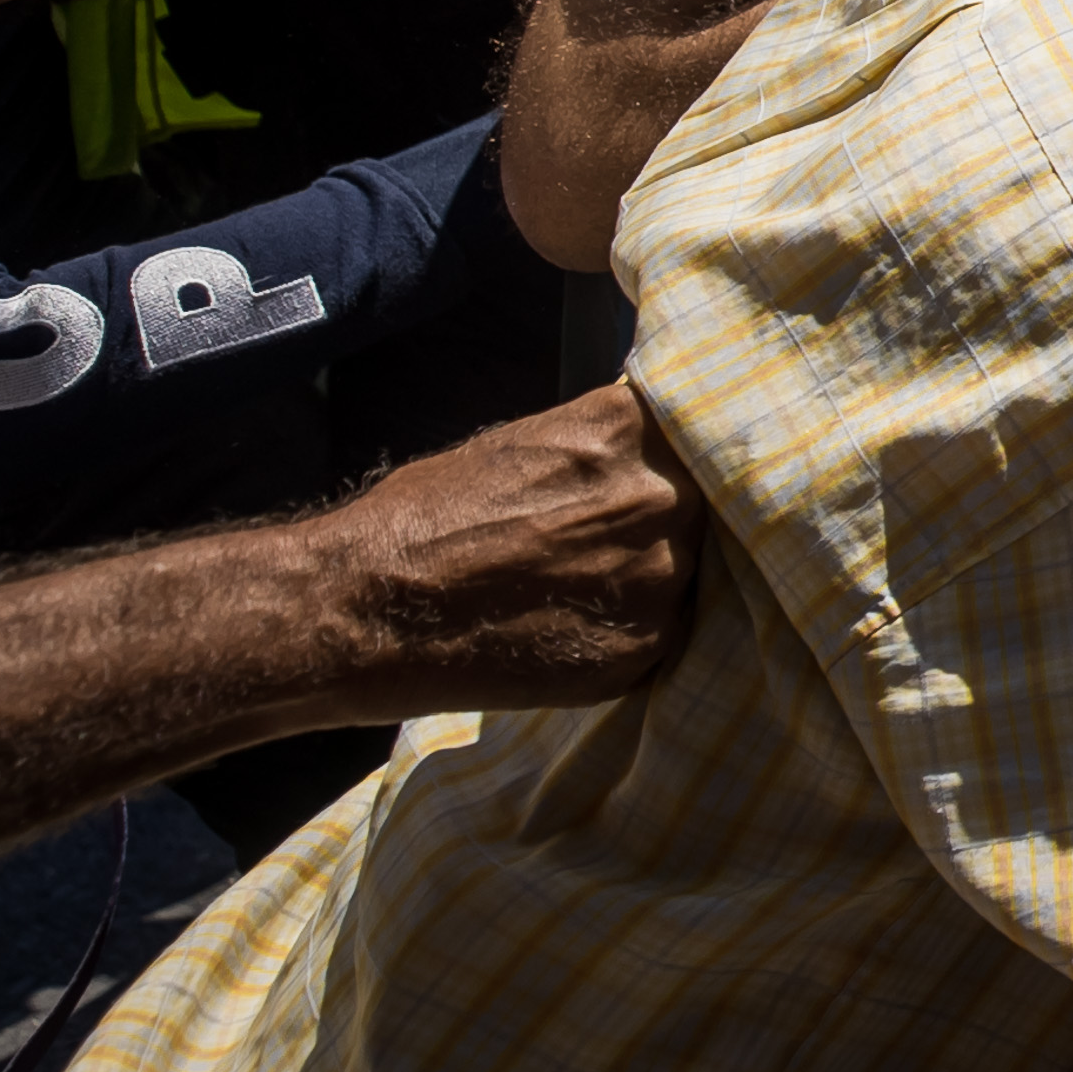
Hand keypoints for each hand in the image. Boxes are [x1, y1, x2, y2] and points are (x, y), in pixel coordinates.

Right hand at [320, 383, 706, 718]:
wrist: (367, 608)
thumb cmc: (426, 517)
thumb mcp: (526, 443)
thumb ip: (607, 445)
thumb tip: (655, 448)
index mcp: (632, 429)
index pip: (702, 426)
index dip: (687, 451)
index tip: (678, 463)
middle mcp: (664, 496)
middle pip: (705, 500)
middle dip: (670, 515)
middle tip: (609, 536)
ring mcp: (662, 575)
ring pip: (689, 568)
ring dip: (652, 573)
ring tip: (581, 583)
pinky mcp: (649, 645)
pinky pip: (665, 627)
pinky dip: (629, 625)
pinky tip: (574, 623)